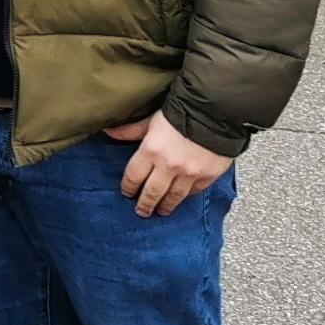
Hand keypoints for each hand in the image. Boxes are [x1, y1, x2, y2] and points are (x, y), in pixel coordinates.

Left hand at [106, 110, 233, 218]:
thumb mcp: (151, 120)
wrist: (216, 112)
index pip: (133, 177)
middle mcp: (168, 166)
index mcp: (150, 151)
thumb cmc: (181, 113)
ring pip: (174, 196)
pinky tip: (182, 199)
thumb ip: (130, 130)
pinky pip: (194, 191)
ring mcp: (189, 173)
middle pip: (152, 192)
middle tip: (142, 212)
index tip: (126, 193)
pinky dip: (186, 196)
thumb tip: (108, 131)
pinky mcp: (208, 175)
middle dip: (145, 204)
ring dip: (166, 206)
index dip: (128, 187)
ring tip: (161, 212)